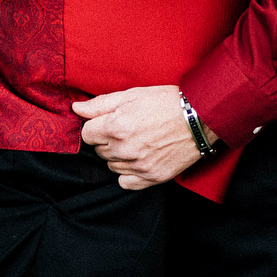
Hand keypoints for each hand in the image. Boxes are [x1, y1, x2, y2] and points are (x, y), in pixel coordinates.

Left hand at [71, 84, 214, 188]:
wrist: (200, 118)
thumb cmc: (166, 102)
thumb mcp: (132, 94)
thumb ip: (101, 103)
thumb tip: (76, 108)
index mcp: (116, 126)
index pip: (86, 134)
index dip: (96, 126)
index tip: (109, 121)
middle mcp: (124, 149)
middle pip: (98, 150)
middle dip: (107, 139)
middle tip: (126, 128)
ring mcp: (138, 165)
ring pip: (111, 166)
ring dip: (117, 155)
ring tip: (136, 141)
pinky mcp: (151, 177)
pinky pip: (125, 182)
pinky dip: (128, 172)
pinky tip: (138, 158)